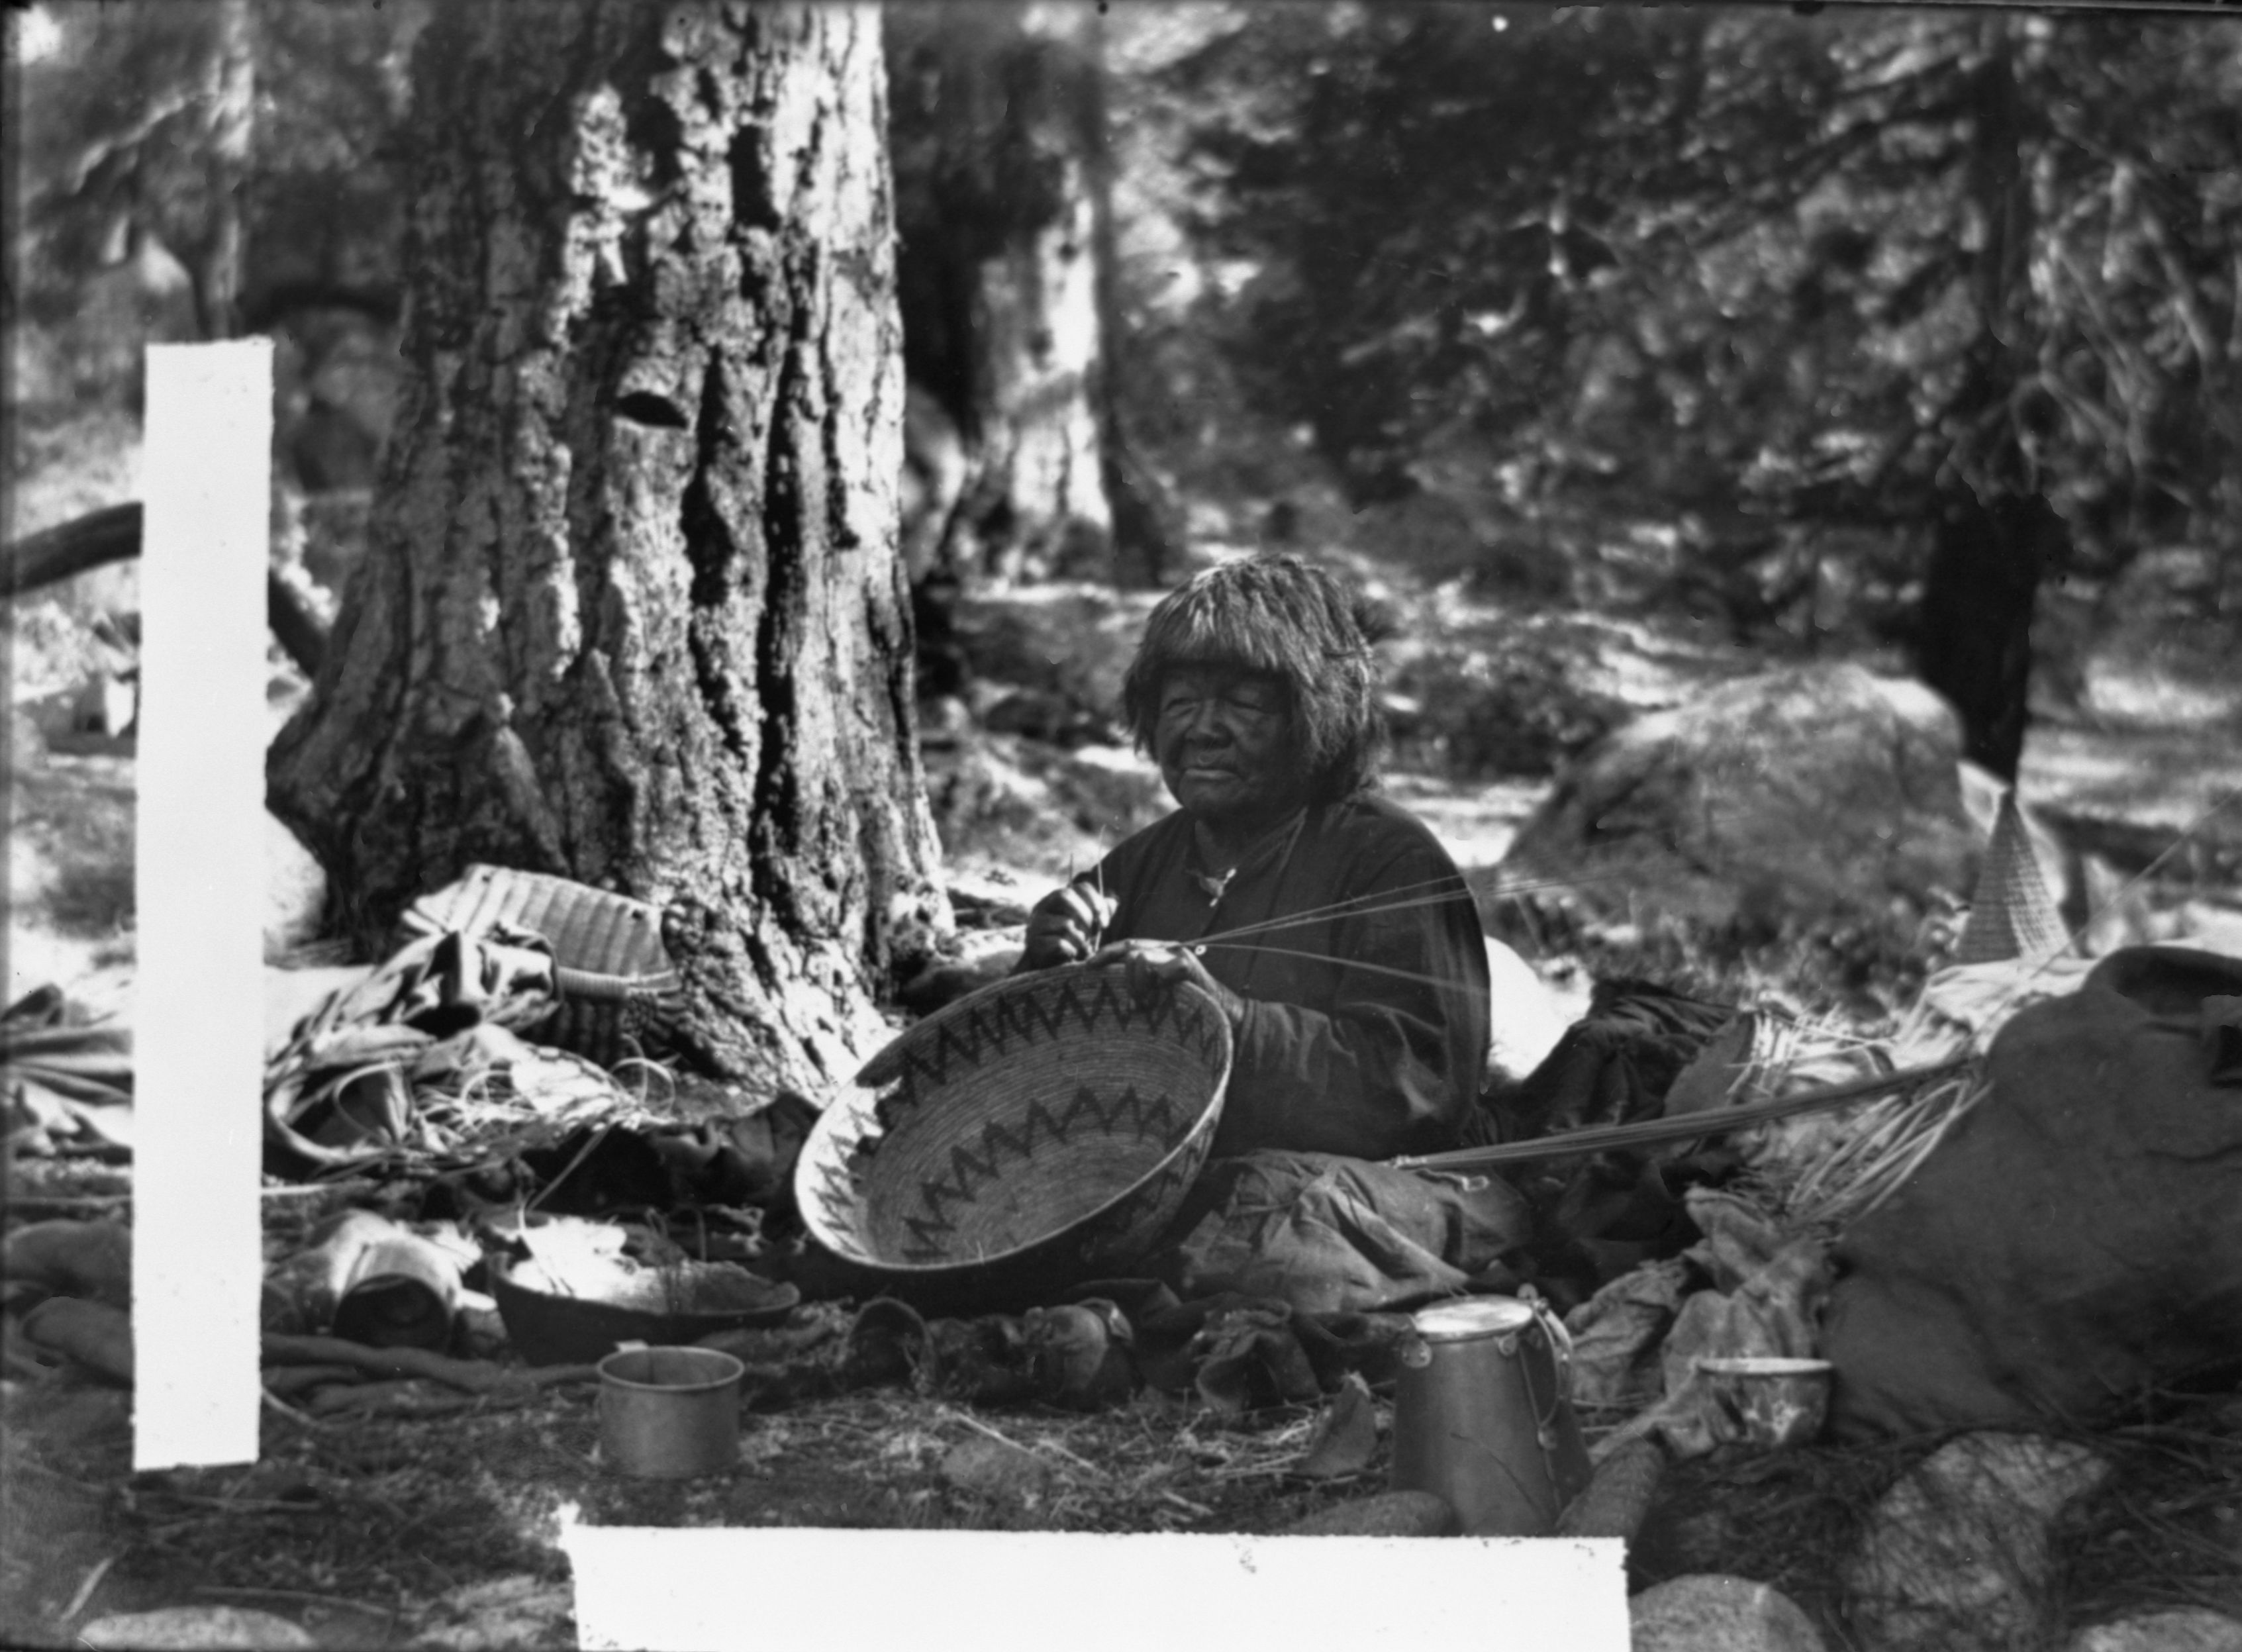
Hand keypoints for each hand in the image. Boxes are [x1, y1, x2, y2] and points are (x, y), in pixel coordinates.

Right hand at [1019, 881, 1117, 970]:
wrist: (1048, 963)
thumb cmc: (1070, 939)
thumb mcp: (1087, 924)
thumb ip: (1099, 912)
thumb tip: (1113, 902)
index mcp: (1059, 897)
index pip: (1081, 887)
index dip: (1097, 902)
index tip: (1105, 922)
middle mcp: (1044, 906)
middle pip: (1065, 895)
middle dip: (1085, 915)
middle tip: (1093, 932)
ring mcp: (1036, 923)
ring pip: (1065, 923)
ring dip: (1080, 937)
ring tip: (1082, 945)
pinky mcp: (1034, 942)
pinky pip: (1058, 942)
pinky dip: (1071, 949)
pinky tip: (1072, 953)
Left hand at [1105, 939, 1246, 1030]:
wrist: (1222, 1015)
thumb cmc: (1185, 1008)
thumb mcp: (1155, 992)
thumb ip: (1137, 982)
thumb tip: (1105, 981)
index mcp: (1157, 952)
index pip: (1125, 945)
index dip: (1105, 954)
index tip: (1087, 966)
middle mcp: (1167, 948)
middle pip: (1129, 952)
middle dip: (1125, 980)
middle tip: (1132, 1005)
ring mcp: (1178, 955)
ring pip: (1140, 959)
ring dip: (1139, 986)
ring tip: (1147, 1005)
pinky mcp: (1187, 966)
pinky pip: (1160, 971)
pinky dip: (1157, 987)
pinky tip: (1162, 999)